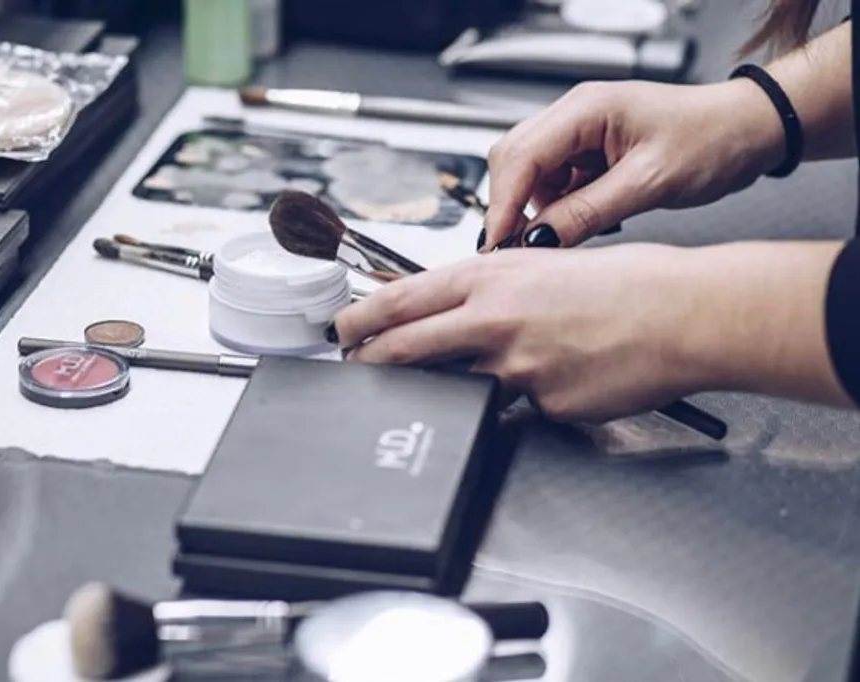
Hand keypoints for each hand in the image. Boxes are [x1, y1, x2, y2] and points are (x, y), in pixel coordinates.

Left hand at [332, 245, 705, 422]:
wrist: (683, 315)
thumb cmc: (631, 282)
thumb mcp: (549, 266)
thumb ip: (500, 290)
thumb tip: (470, 310)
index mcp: (493, 277)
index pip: (404, 299)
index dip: (363, 318)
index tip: (344, 329)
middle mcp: (493, 320)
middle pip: (407, 347)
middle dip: (372, 361)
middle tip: (357, 367)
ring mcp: (514, 368)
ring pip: (459, 381)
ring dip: (453, 381)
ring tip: (488, 366)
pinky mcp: (542, 404)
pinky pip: (520, 406)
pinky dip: (529, 395)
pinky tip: (565, 375)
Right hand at [482, 79, 784, 249]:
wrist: (748, 132)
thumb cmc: (713, 140)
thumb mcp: (650, 184)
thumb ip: (588, 212)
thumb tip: (540, 240)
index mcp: (586, 108)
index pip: (521, 156)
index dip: (503, 205)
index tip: (496, 246)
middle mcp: (575, 115)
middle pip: (513, 160)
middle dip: (510, 206)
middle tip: (517, 250)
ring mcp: (579, 133)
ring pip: (528, 173)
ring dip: (533, 209)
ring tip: (556, 239)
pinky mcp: (586, 152)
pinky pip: (552, 182)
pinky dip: (553, 208)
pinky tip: (571, 226)